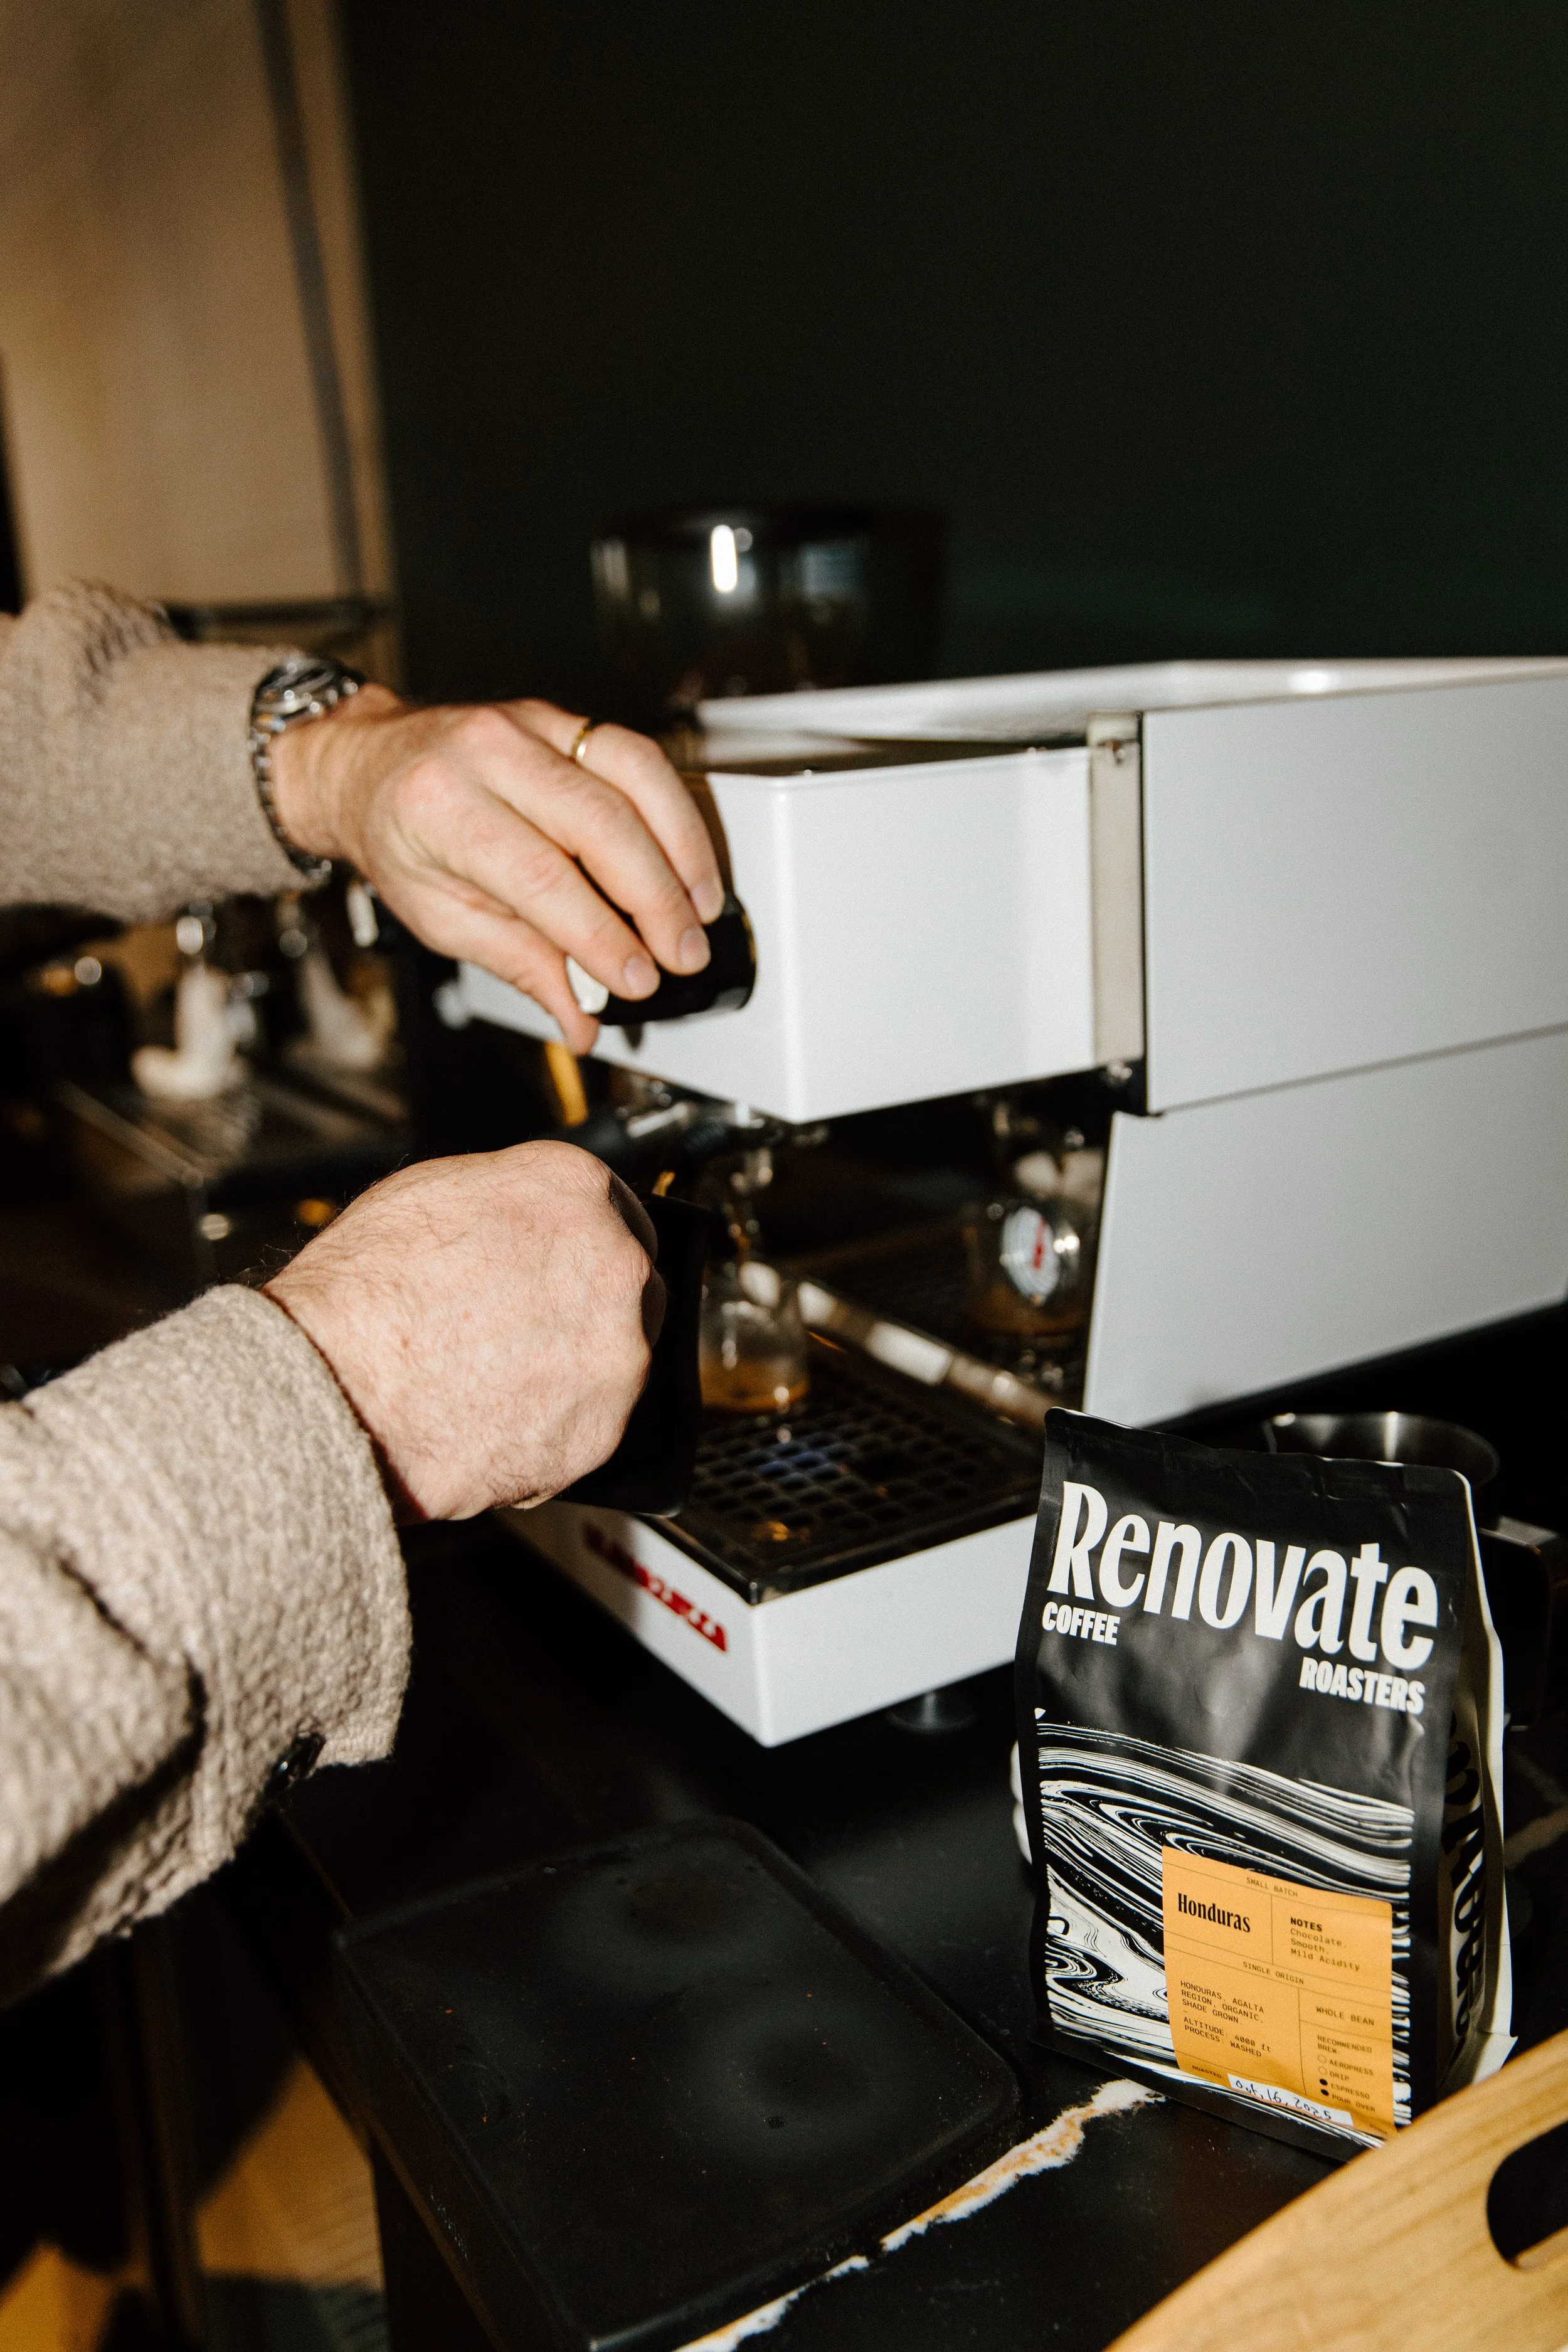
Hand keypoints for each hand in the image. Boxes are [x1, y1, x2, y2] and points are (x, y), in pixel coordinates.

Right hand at [265, 1142, 663, 1518]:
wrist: (331, 1391)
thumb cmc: (360, 1295)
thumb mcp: (428, 1194)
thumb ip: (508, 1199)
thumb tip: (530, 1215)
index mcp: (573, 1189)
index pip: (613, 1209)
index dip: (577, 1243)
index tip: (560, 1263)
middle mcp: (614, 1263)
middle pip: (630, 1282)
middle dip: (587, 1302)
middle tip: (525, 1323)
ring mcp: (616, 1351)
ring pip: (618, 1356)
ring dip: (575, 1365)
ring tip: (499, 1374)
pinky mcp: (603, 1429)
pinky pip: (593, 1422)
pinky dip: (556, 1424)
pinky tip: (499, 1414)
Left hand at [269, 688, 724, 1051]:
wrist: (368, 768)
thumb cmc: (397, 839)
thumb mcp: (439, 917)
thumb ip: (519, 964)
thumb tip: (581, 1019)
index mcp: (442, 809)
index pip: (543, 878)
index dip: (601, 936)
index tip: (637, 979)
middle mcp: (487, 754)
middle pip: (600, 823)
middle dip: (656, 899)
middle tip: (683, 954)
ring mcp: (530, 725)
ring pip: (633, 775)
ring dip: (682, 849)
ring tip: (702, 909)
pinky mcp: (562, 718)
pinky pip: (637, 755)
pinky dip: (675, 810)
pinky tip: (689, 858)